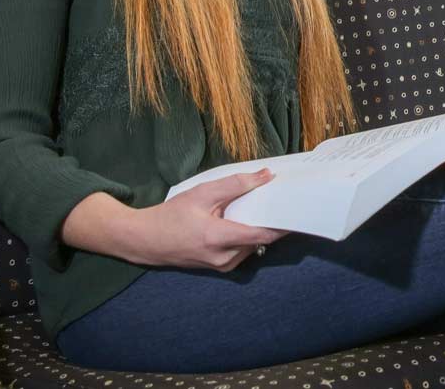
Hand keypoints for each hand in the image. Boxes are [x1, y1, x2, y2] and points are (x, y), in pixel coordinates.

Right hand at [118, 168, 289, 270]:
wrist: (145, 240)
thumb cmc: (171, 215)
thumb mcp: (203, 193)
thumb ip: (236, 184)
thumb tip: (266, 176)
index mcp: (218, 238)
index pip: (263, 234)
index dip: (284, 223)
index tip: (299, 209)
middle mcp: (224, 258)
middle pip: (261, 240)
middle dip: (272, 220)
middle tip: (283, 200)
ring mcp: (222, 266)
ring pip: (254, 246)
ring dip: (259, 228)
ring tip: (262, 206)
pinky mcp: (221, 267)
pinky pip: (244, 250)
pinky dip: (248, 236)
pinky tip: (244, 219)